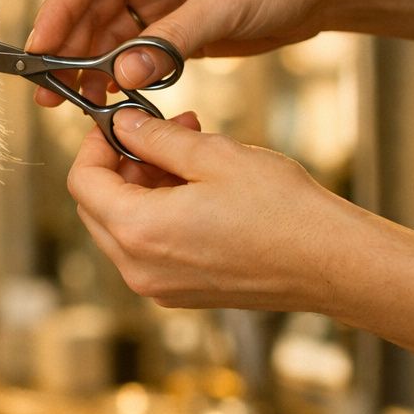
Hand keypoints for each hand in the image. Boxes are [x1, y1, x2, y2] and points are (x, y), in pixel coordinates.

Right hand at [27, 0, 336, 106]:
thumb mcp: (224, 6)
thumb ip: (168, 43)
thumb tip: (121, 77)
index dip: (56, 13)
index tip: (40, 52)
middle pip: (85, 7)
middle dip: (67, 50)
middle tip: (51, 94)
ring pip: (103, 34)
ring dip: (89, 68)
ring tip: (77, 103)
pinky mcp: (168, 24)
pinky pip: (129, 51)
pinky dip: (117, 75)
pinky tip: (111, 98)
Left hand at [67, 109, 359, 312]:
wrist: (330, 264)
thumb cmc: (282, 210)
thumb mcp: (214, 156)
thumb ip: (155, 139)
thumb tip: (121, 123)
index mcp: (139, 231)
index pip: (82, 182)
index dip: (94, 144)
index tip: (120, 122)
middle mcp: (137, 268)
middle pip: (95, 206)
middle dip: (121, 163)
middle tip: (163, 131)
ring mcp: (156, 286)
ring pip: (121, 226)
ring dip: (143, 185)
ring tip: (191, 151)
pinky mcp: (177, 291)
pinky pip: (147, 247)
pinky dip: (159, 213)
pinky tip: (198, 188)